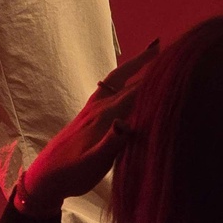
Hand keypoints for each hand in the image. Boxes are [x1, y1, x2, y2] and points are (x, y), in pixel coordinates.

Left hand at [18, 40, 159, 216]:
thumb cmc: (73, 173)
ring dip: (136, 63)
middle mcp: (99, 106)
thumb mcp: (94, 164)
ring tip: (153, 50)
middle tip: (169, 47)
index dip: (156, 79)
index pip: (135, 93)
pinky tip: (128, 74)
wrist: (46, 175)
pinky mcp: (88, 112)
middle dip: (149, 64)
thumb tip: (125, 123)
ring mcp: (92, 107)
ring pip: (118, 78)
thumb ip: (110, 144)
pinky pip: (109, 85)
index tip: (177, 64)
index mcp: (105, 117)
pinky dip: (123, 74)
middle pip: (129, 80)